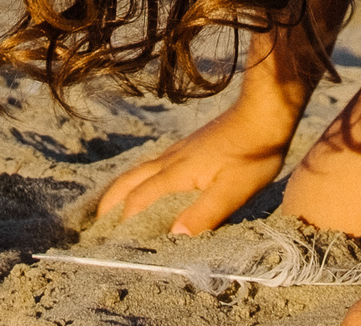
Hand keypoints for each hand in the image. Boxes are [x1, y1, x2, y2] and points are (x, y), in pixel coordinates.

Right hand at [97, 101, 293, 234]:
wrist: (263, 112)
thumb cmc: (253, 152)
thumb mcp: (234, 190)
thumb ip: (204, 213)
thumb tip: (175, 237)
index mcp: (176, 174)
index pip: (138, 202)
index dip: (124, 226)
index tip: (113, 248)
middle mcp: (169, 162)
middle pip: (127, 183)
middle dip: (109, 207)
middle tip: (97, 231)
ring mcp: (176, 152)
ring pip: (136, 173)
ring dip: (118, 193)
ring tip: (110, 212)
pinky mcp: (186, 148)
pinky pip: (149, 167)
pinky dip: (135, 182)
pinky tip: (145, 189)